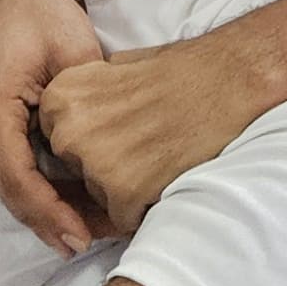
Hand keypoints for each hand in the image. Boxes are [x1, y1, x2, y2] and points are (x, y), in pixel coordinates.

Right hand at [0, 0, 113, 248]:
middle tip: (93, 244)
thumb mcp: (74, 56)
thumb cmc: (44, 13)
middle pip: (11, 193)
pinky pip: (12, 172)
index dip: (51, 213)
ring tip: (90, 233)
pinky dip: (40, 192)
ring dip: (46, 212)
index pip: (18, 180)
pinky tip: (73, 207)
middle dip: (51, 222)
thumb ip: (82, 111)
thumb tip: (100, 162)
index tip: (83, 236)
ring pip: (11, 188)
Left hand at [36, 26, 286, 239]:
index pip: (57, 143)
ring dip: (126, 187)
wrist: (228, 79)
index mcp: (60, 98)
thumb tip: (69, 132)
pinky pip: (123, 217)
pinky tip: (166, 175)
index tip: (120, 133)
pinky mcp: (123, 191)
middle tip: (144, 143)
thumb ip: (85, 101)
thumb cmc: (179, 72)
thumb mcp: (114, 68)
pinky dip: (145, 206)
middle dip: (105, 167)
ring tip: (159, 156)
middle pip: (76, 172)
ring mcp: (95, 163)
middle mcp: (68, 131)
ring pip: (99, 197)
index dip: (90, 144)